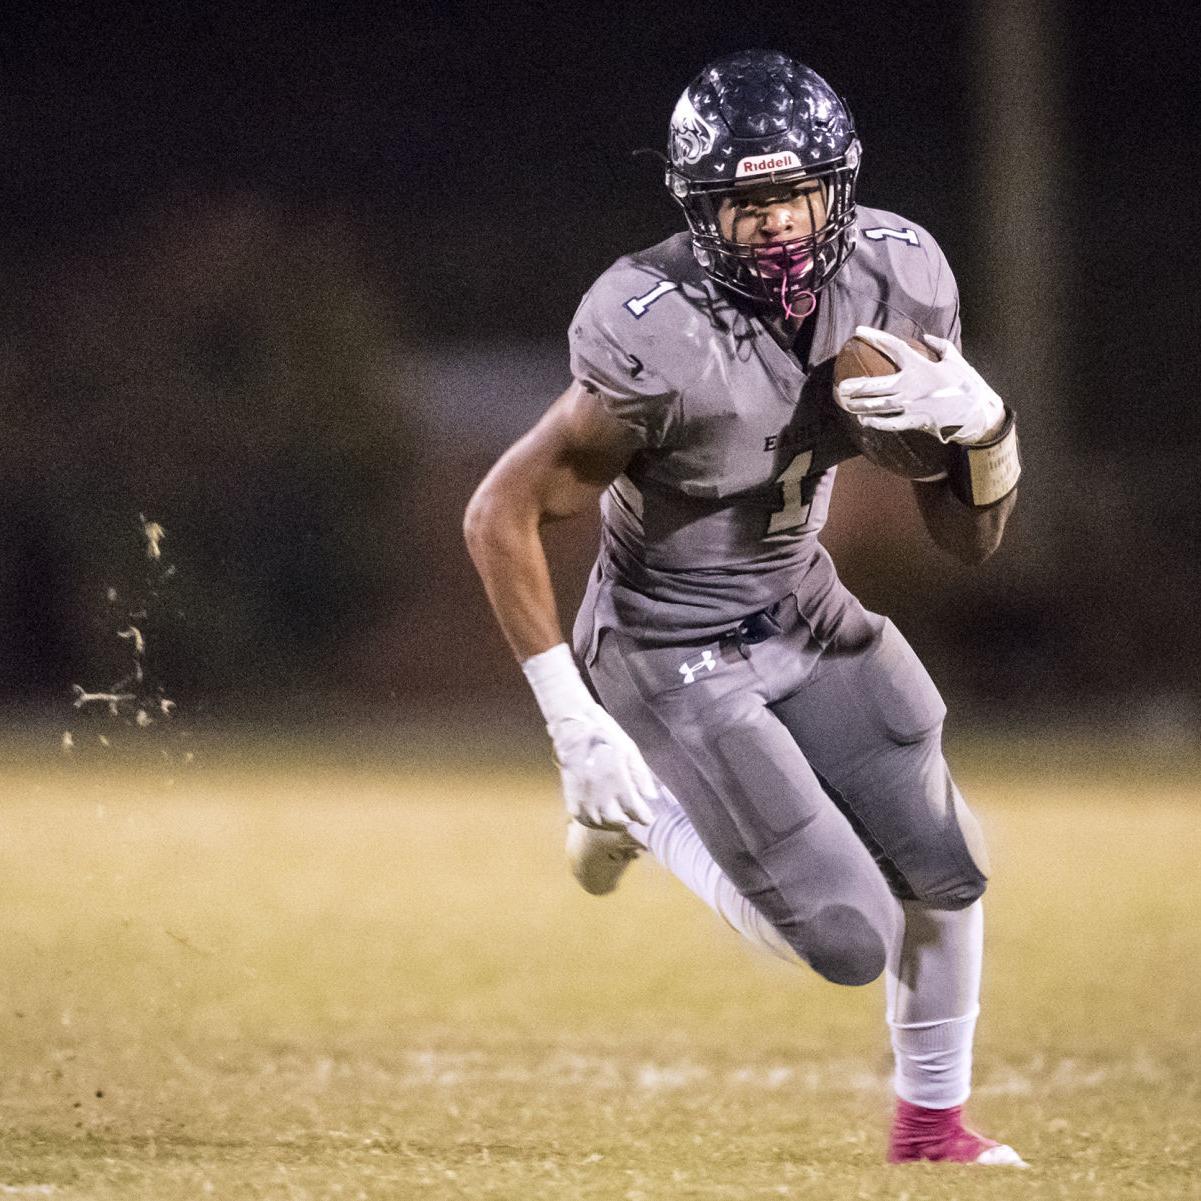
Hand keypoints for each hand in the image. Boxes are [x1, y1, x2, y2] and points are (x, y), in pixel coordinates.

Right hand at [522, 642, 657, 829]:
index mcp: (615, 777)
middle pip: (616, 819)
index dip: (643, 816)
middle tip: (634, 819)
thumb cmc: (605, 736)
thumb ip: (641, 775)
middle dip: (627, 822)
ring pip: (598, 822)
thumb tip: (651, 797)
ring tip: (619, 820)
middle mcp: (598, 789)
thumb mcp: (629, 750)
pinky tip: (600, 819)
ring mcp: (582, 794)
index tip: (648, 818)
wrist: (574, 729)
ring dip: (611, 824)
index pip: (633, 808)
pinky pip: (581, 817)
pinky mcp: (570, 795)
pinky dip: (593, 822)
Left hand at [835, 326, 1004, 444]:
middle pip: (875, 385)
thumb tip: (927, 337)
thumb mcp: (956, 360)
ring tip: (845, 403)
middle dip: (855, 386)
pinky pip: (890, 423)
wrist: (977, 413)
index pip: (893, 347)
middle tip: (839, 386)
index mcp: (920, 366)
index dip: (875, 337)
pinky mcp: (914, 421)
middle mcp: (911, 386)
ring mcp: (910, 406)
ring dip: (859, 406)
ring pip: (878, 406)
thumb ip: (941, 345)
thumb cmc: (967, 384)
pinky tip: (864, 421)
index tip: (858, 331)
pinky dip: (875, 422)